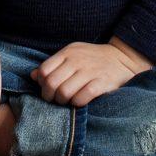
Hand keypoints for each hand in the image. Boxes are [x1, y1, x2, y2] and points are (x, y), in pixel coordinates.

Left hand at [35, 38, 153, 106]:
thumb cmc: (93, 60)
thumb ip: (53, 65)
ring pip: (64, 92)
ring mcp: (90, 71)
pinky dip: (77, 103)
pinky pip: (81, 97)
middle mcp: (77, 60)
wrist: (123, 59)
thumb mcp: (72, 56)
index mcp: (68, 52)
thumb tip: (33, 76)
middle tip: (55, 100)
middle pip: (51, 83)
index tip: (47, 90)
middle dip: (50, 96)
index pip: (44, 70)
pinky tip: (79, 102)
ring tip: (67, 102)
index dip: (42, 84)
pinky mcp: (102, 83)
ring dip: (62, 101)